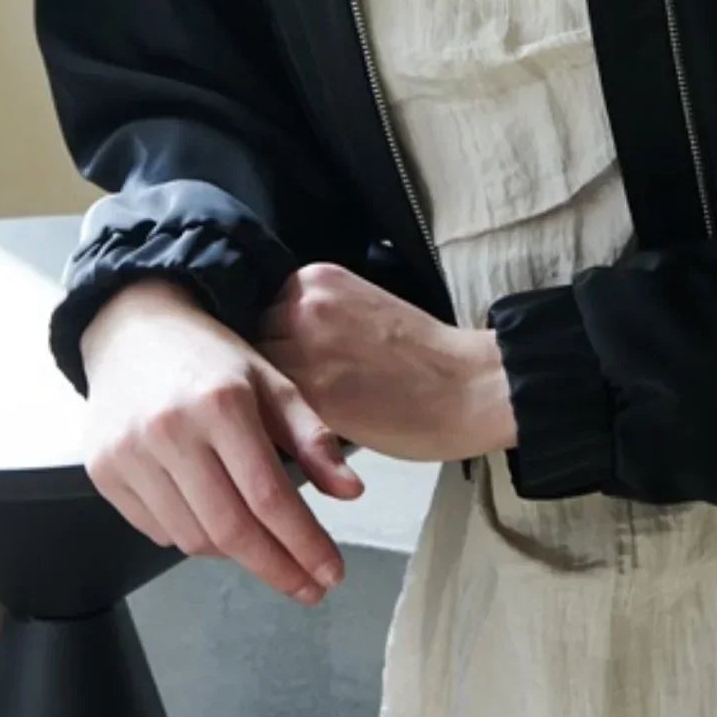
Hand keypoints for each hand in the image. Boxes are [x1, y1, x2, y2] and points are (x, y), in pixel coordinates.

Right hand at [79, 279, 364, 610]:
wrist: (134, 326)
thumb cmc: (212, 355)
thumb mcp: (272, 379)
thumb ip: (312, 437)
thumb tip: (351, 492)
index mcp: (221, 403)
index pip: (268, 496)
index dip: (303, 544)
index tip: (330, 573)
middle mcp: (170, 430)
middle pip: (229, 529)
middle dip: (276, 567)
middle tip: (308, 585)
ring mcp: (129, 454)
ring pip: (192, 538)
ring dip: (236, 554)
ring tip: (265, 546)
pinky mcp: (104, 471)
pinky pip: (158, 530)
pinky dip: (193, 536)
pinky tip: (216, 520)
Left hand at [254, 263, 516, 464]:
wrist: (466, 384)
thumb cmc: (421, 354)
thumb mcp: (359, 308)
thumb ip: (314, 319)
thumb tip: (274, 351)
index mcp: (315, 279)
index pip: (258, 311)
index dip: (265, 345)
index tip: (275, 367)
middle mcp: (302, 306)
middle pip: (251, 343)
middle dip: (260, 372)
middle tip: (275, 401)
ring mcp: (304, 350)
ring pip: (256, 381)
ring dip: (264, 402)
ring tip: (283, 422)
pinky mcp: (313, 398)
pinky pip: (273, 415)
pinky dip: (278, 428)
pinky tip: (296, 437)